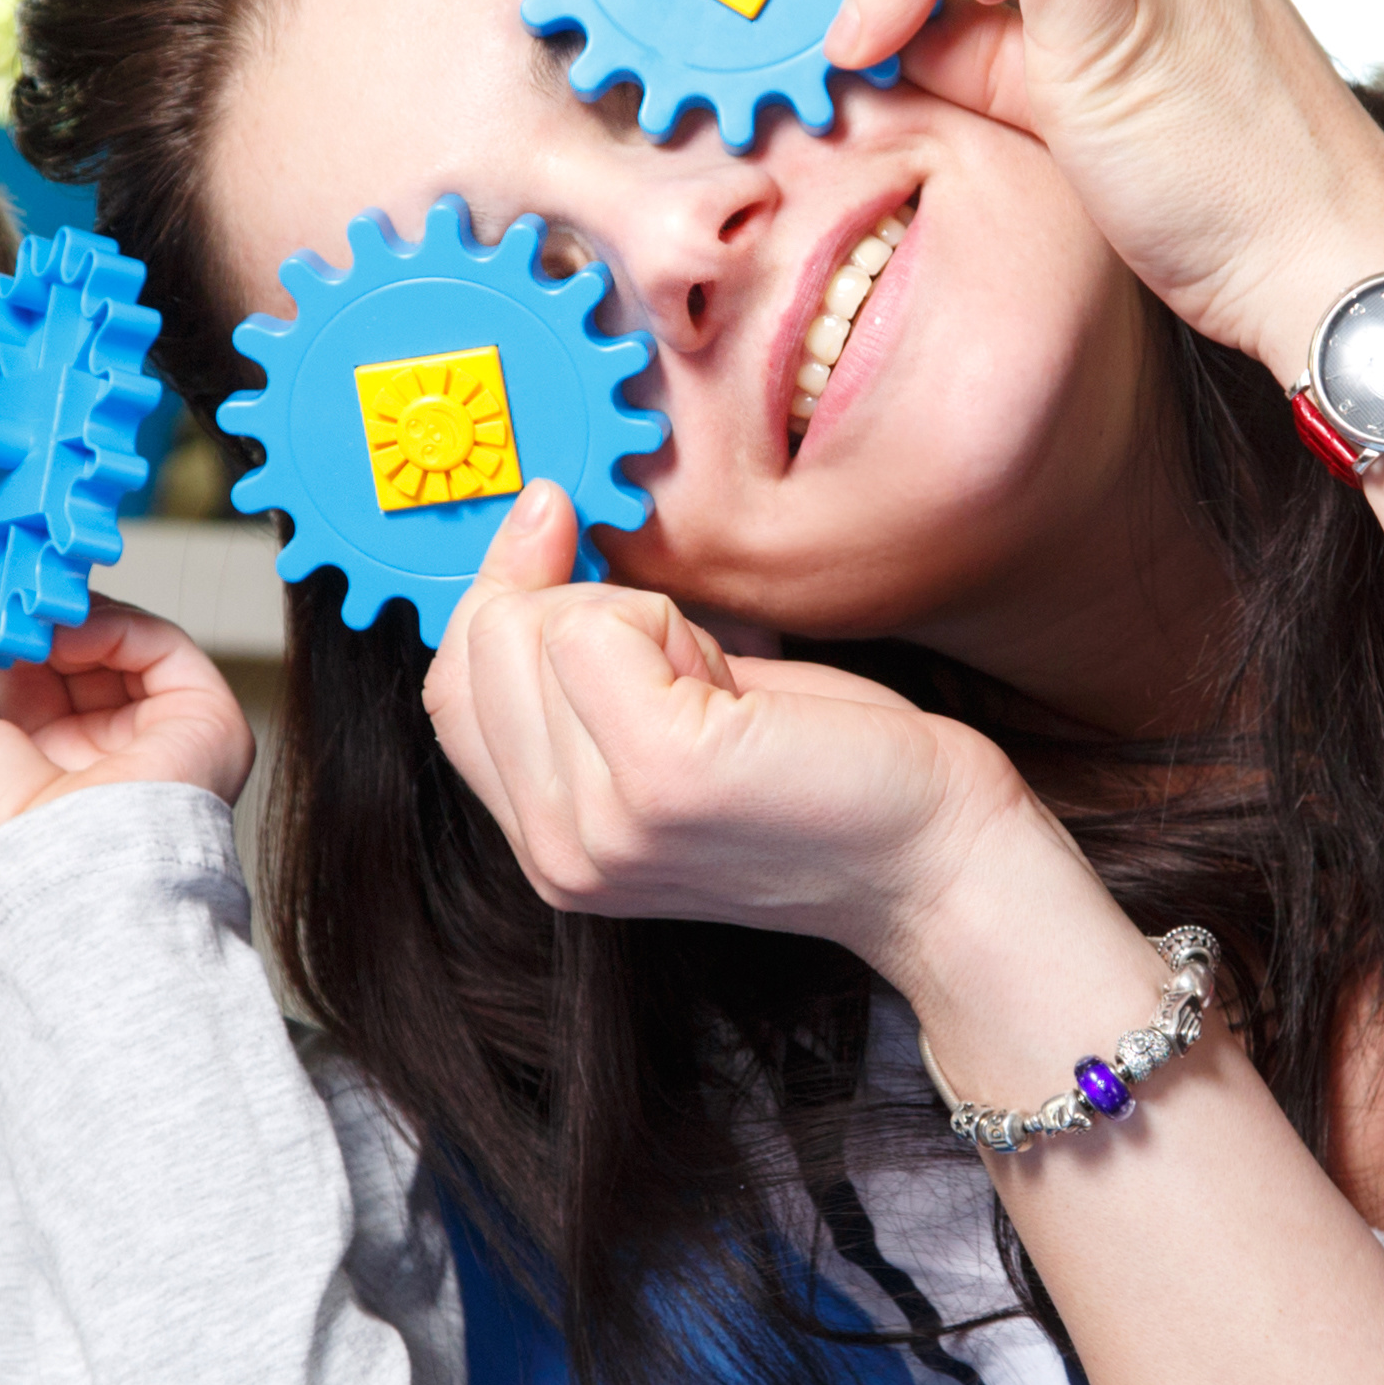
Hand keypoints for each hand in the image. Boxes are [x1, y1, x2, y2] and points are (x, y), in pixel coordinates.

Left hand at [0, 591, 257, 862]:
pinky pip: (160, 647)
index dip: (2, 630)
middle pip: (74, 651)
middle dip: (36, 615)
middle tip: (2, 588)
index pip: (29, 674)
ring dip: (69, 617)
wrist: (67, 882)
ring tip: (32, 614)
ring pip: (118, 643)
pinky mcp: (201, 719)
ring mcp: (154, 733)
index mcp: (44, 762)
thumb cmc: (4, 843)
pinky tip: (70, 635)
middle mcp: (102, 749)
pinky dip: (114, 625)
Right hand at [420, 485, 1027, 966]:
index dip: (496, 597)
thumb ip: (579, 672)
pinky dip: (671, 623)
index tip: (556, 539)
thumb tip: (524, 526)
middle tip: (691, 664)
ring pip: (539, 627)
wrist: (935, 858)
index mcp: (547, 849)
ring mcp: (602, 822)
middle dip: (581, 607)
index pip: (448, 692)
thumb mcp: (672, 724)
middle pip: (480, 648)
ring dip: (636, 615)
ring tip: (717, 683)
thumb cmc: (826, 779)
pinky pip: (601, 627)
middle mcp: (557, 853)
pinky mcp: (662, 776)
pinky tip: (734, 682)